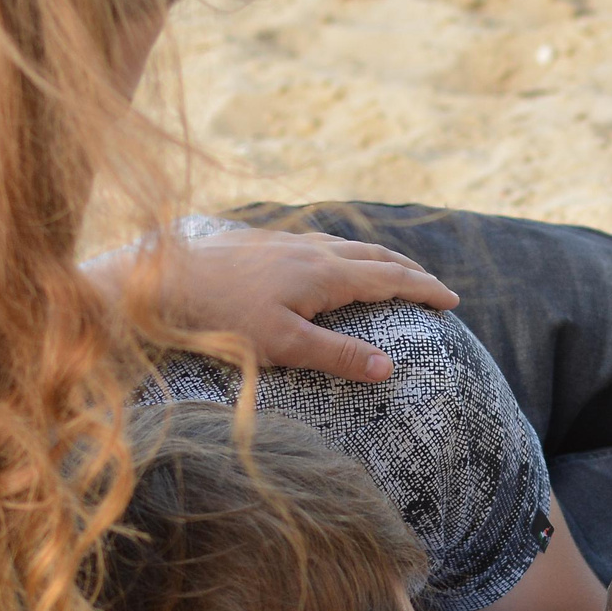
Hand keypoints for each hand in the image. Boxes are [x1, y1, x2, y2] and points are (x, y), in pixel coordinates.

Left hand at [91, 225, 458, 383]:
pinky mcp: (262, 244)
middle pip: (375, 257)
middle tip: (436, 288)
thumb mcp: (283, 346)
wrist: (159, 281)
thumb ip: (337, 355)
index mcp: (325, 274)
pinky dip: (345, 253)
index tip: (453, 301)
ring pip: (347, 246)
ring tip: (393, 272)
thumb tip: (390, 367)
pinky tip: (329, 262)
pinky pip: (320, 243)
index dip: (424, 290)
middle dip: (410, 272)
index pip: (390, 280)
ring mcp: (286, 243)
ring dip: (379, 259)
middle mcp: (311, 251)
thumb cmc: (220, 319)